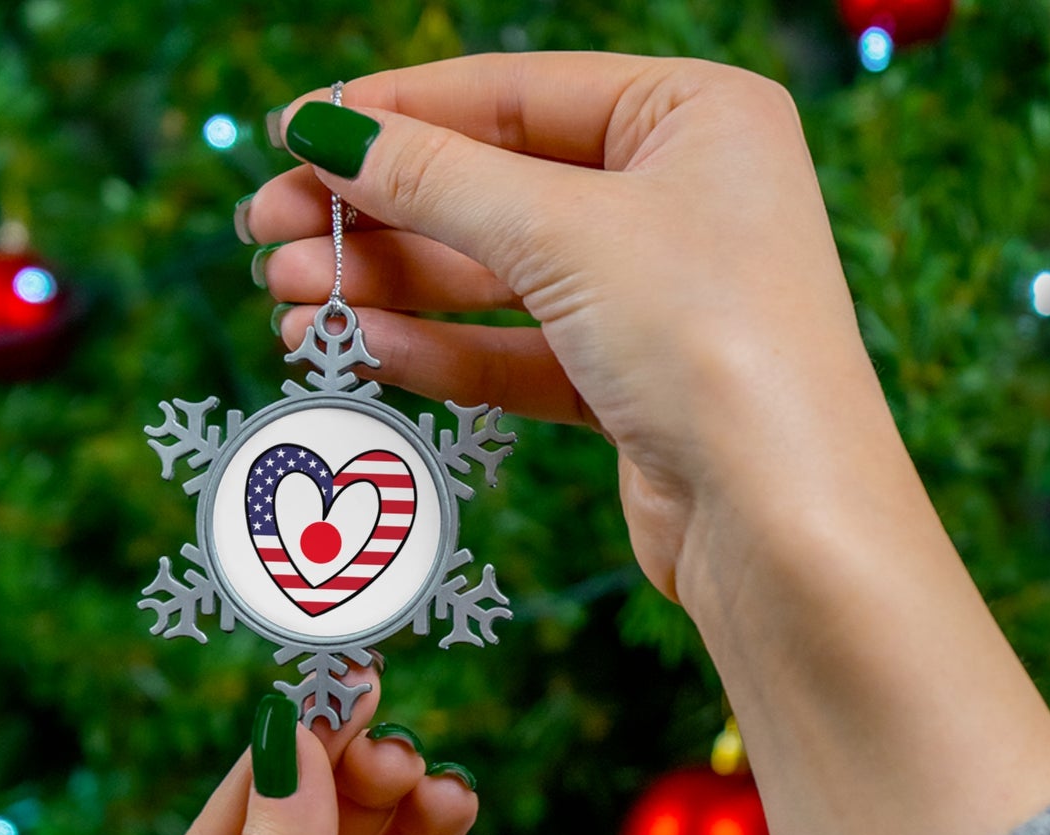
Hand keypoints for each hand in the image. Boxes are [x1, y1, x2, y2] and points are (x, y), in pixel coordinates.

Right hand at [246, 53, 891, 603]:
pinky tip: (362, 350)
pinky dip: (442, 351)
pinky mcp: (633, 387)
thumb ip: (437, 179)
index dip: (395, 113)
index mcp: (695, 116)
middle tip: (267, 235)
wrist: (782, 525)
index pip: (514, 94)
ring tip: (289, 302)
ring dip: (392, 288)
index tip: (291, 133)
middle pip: (496, 188)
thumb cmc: (710, 343)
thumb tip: (325, 131)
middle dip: (378, 214)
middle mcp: (681, 199)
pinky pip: (519, 353)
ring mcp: (657, 298)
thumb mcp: (563, 233)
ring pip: (498, 279)